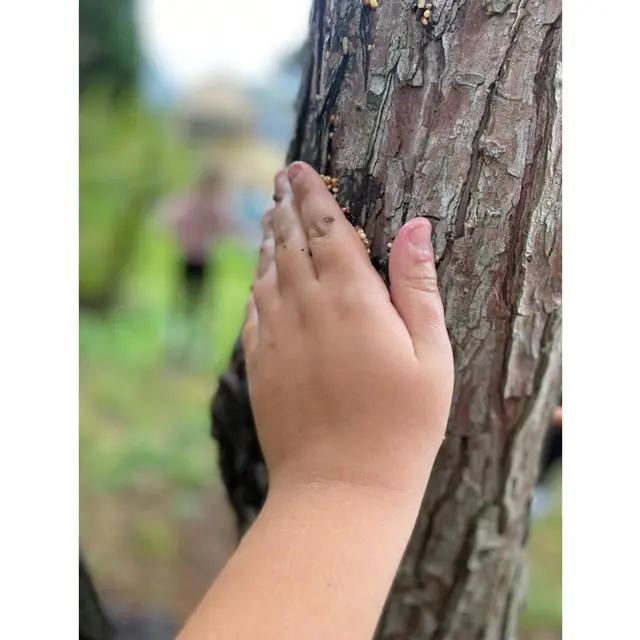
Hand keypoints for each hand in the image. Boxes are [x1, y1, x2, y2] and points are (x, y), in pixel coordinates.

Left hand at [242, 162, 453, 499]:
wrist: (340, 487)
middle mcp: (306, 309)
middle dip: (285, 206)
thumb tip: (416, 227)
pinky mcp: (260, 365)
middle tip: (279, 179)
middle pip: (290, 242)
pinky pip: (253, 309)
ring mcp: (277, 337)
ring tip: (269, 215)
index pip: (326, 229)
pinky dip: (256, 282)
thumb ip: (417, 287)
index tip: (300, 169)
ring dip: (268, 239)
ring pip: (267, 272)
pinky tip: (259, 274)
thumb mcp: (431, 356)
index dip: (313, 196)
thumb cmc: (401, 426)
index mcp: (352, 300)